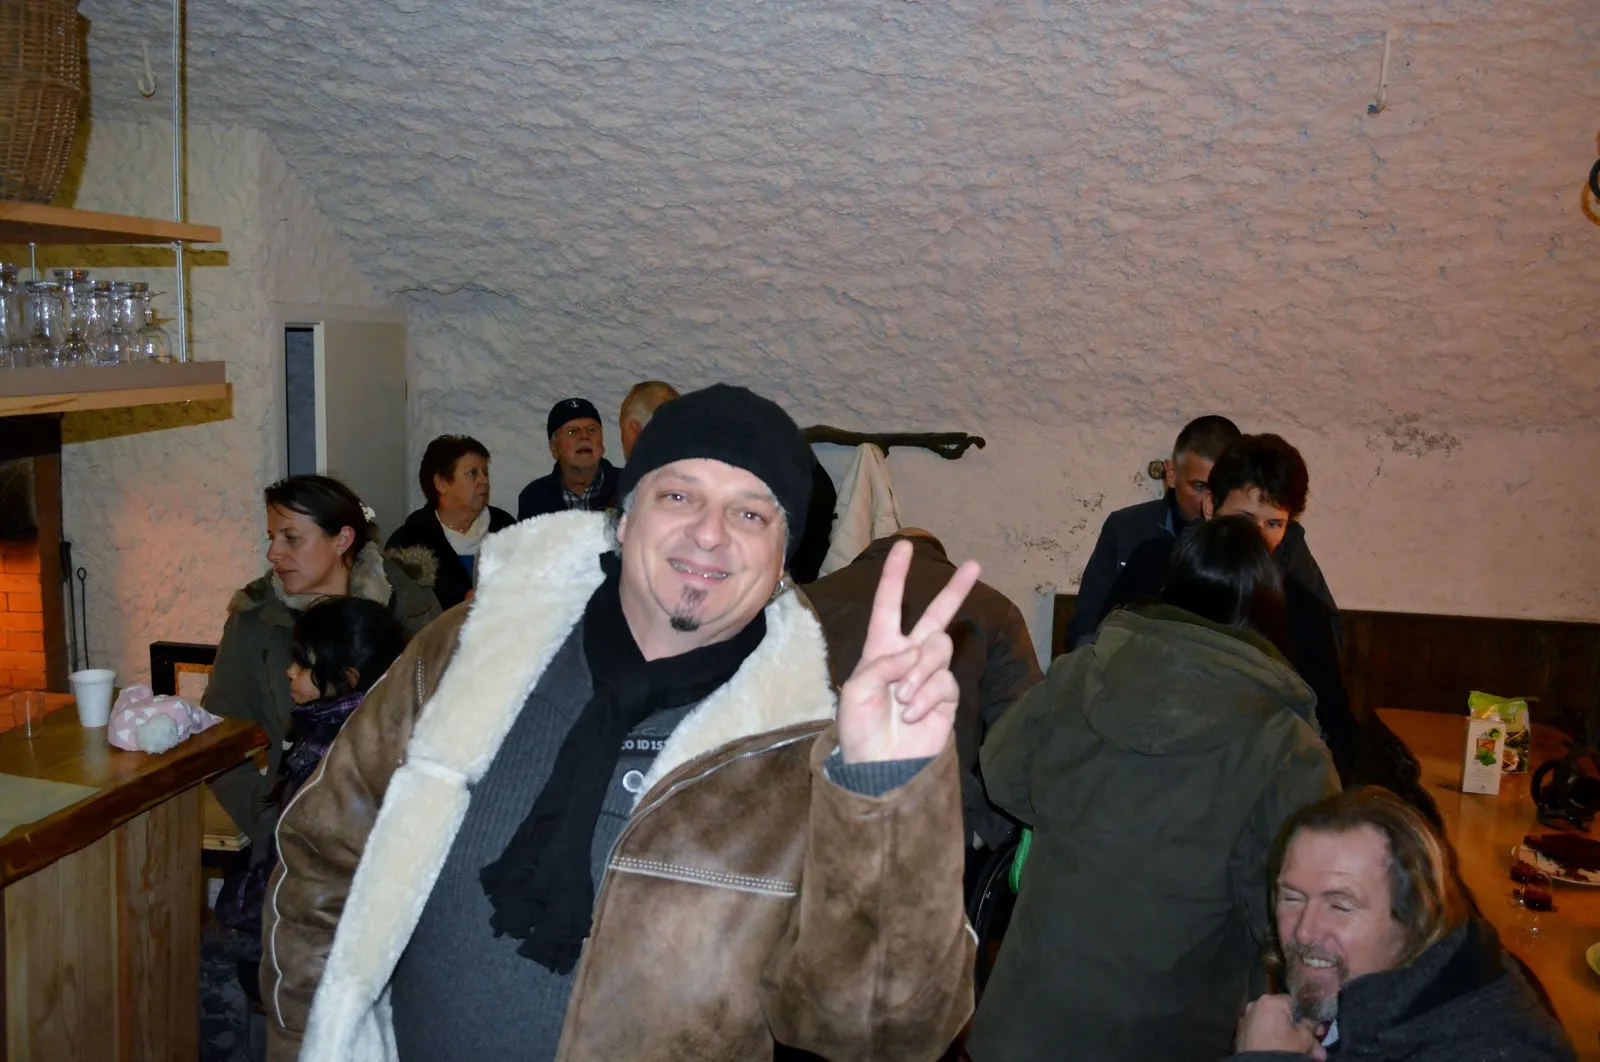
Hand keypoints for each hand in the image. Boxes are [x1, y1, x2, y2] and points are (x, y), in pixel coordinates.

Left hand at [836, 540, 979, 763]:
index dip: (895, 575)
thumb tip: (915, 654)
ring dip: (920, 673)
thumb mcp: (857, 691)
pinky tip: (913, 715)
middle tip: (974, 565)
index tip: (904, 546)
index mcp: (880, 648)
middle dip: (955, 591)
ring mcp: (929, 677)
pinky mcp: (946, 698)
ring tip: (903, 700)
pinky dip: (927, 697)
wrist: (879, 766)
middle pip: (935, 616)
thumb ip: (883, 664)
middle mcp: (907, 657)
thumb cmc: (859, 729)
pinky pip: (945, 682)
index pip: (888, 605)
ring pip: (939, 649)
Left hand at [1236, 995, 1325, 1059]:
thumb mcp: (1304, 1038)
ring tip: (1302, 1052)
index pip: (1294, 1002)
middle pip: (1283, 1017)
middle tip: (1312, 1046)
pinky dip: (1272, 1040)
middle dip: (1298, 1031)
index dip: (1306, 1016)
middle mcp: (1255, 1005)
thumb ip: (1309, 1027)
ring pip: (1273, 1026)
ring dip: (1287, 1037)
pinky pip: (1262, 1033)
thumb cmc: (1282, 1048)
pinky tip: (1280, 1050)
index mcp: (1271, 1001)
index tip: (1315, 1029)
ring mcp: (1246, 1019)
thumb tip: (1310, 1024)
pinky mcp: (1241, 1033)